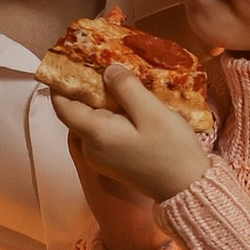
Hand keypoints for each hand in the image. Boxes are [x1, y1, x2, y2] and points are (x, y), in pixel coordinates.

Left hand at [51, 65, 212, 223]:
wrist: (188, 188)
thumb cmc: (171, 150)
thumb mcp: (151, 112)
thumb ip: (126, 88)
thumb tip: (107, 70)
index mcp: (96, 135)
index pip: (63, 106)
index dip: (61, 83)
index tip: (70, 61)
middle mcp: (91, 148)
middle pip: (77, 112)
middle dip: (87, 87)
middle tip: (105, 63)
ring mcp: (100, 157)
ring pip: (91, 121)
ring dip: (102, 101)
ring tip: (121, 80)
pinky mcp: (113, 161)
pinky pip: (103, 131)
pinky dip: (111, 115)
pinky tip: (130, 104)